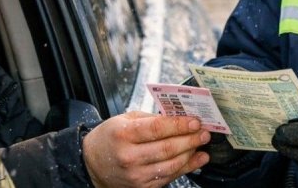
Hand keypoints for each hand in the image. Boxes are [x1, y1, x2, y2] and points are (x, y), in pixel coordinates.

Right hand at [83, 111, 210, 187]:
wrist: (93, 163)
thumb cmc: (111, 137)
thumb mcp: (126, 119)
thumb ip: (152, 119)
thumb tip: (180, 117)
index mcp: (124, 134)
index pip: (157, 129)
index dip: (180, 125)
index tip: (195, 121)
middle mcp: (129, 156)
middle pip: (167, 148)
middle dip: (190, 139)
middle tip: (204, 132)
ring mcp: (135, 175)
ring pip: (171, 164)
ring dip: (191, 153)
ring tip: (201, 143)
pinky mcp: (142, 186)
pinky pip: (169, 177)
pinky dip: (186, 168)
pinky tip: (196, 159)